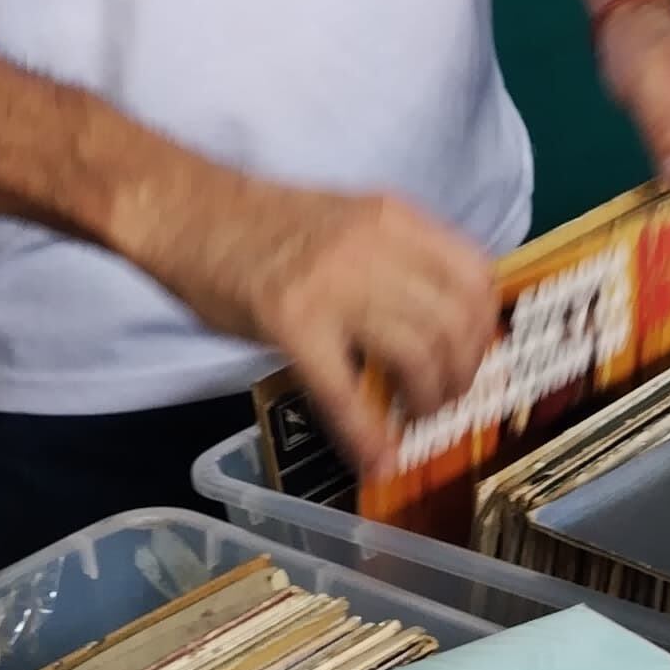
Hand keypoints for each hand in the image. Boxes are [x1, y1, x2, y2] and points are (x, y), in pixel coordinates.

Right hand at [143, 169, 499, 474]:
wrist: (184, 210)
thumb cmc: (261, 223)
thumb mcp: (348, 220)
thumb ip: (396, 259)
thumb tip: (442, 323)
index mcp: (394, 218)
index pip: (475, 276)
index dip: (484, 328)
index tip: (475, 357)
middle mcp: (375, 246)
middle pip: (455, 321)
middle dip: (463, 374)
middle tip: (448, 400)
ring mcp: (332, 283)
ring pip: (416, 355)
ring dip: (428, 402)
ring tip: (417, 420)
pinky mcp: (290, 322)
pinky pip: (345, 390)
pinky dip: (368, 434)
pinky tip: (377, 459)